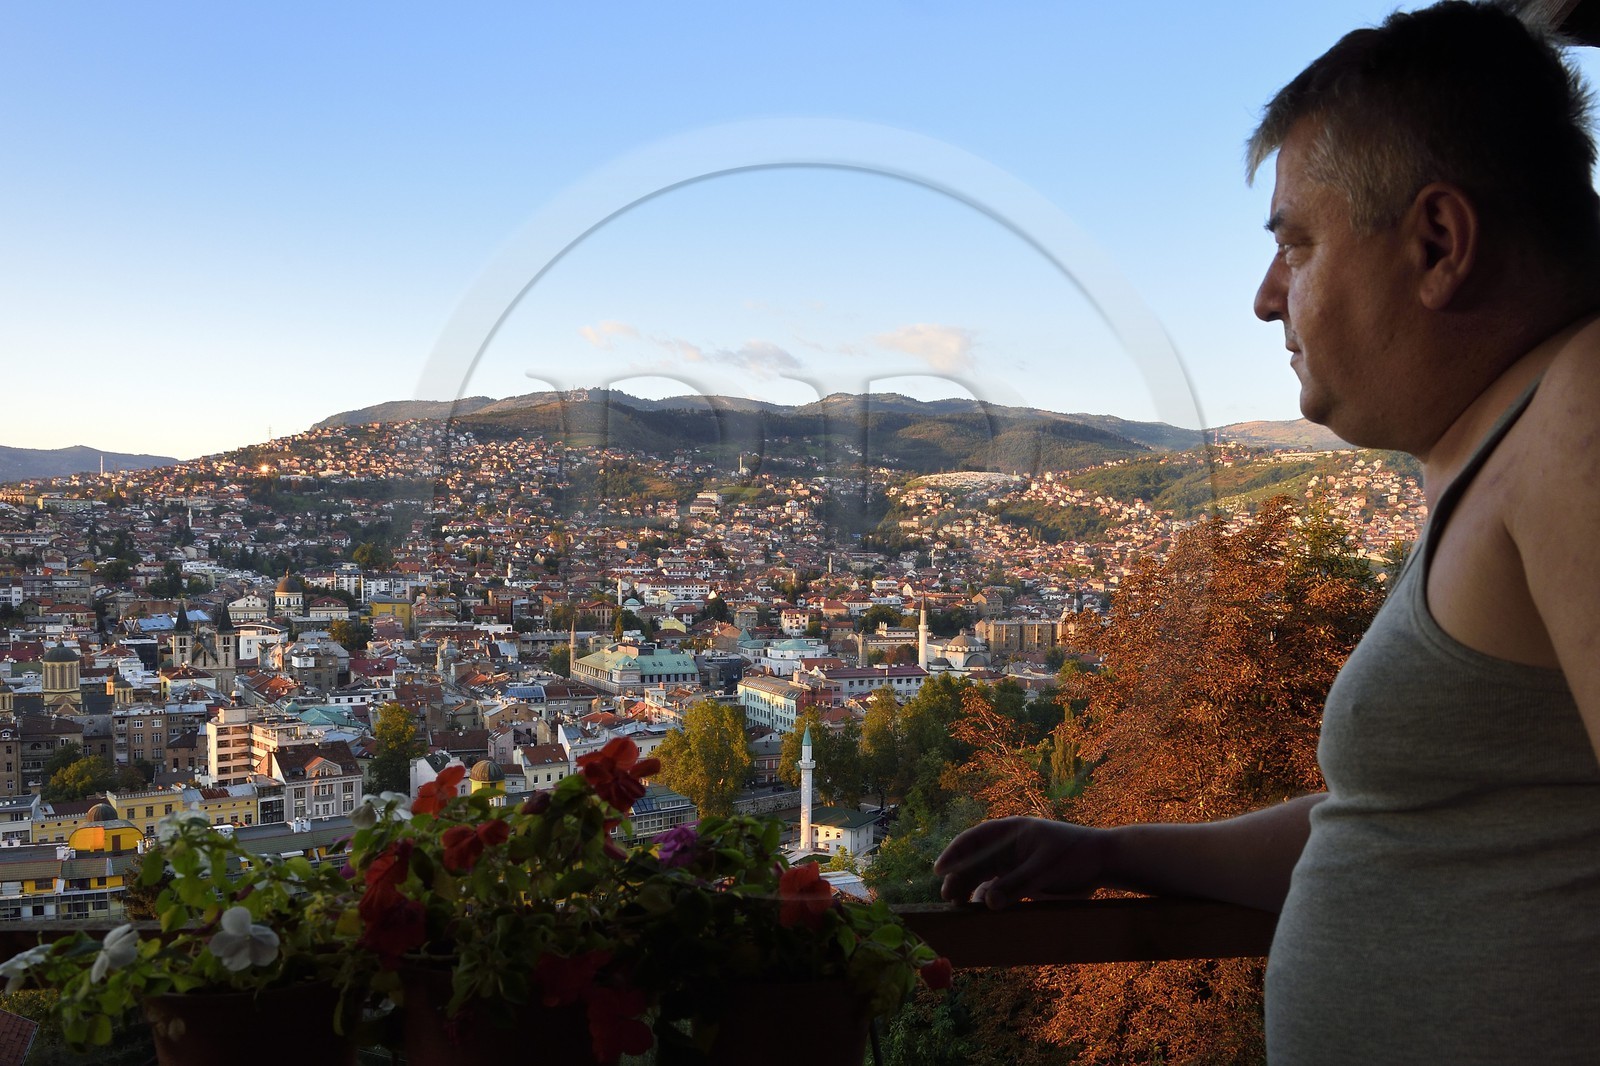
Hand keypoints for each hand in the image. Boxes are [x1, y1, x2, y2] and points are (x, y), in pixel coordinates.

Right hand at [934, 816, 1110, 908]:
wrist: (1101, 862)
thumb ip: (1016, 885)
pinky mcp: (1022, 880)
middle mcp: (1008, 847)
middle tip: (948, 898)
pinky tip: (982, 910)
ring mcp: (1014, 864)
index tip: (940, 870)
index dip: (954, 853)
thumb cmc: (1074, 855)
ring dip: (971, 889)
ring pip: (984, 877)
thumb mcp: (1044, 868)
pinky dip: (989, 900)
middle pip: (975, 860)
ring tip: (960, 907)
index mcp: (1010, 832)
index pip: (974, 839)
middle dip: (959, 877)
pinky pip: (999, 889)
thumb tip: (988, 904)